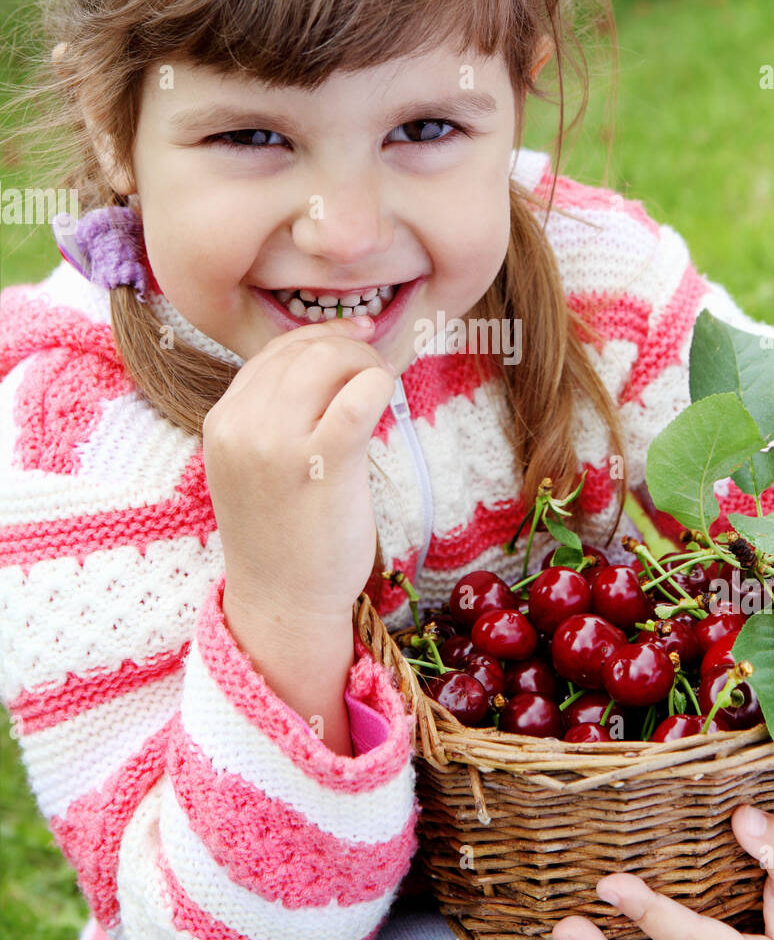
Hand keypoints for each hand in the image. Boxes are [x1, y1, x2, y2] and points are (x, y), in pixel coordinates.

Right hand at [202, 314, 395, 628]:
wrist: (283, 602)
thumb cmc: (282, 534)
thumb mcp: (256, 464)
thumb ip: (274, 416)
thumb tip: (332, 362)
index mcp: (221, 421)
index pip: (272, 353)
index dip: (320, 337)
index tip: (355, 339)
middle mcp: (240, 426)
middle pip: (302, 349)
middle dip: (348, 346)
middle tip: (374, 366)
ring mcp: (276, 444)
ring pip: (326, 361)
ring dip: (365, 362)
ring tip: (379, 386)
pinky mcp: (320, 463)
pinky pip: (358, 396)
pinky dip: (379, 383)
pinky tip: (386, 397)